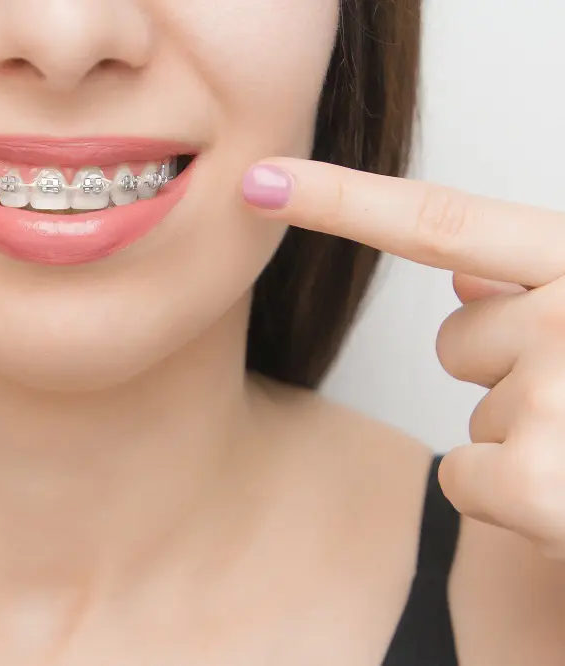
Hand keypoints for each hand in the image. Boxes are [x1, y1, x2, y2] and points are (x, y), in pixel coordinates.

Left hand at [242, 158, 564, 558]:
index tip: (261, 182)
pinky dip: (510, 499)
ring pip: (470, 413)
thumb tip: (461, 273)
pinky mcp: (542, 485)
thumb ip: (547, 288)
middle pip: (459, 342)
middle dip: (512, 375)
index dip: (339, 199)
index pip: (440, 223)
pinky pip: (464, 479)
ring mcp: (555, 398)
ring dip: (527, 438)